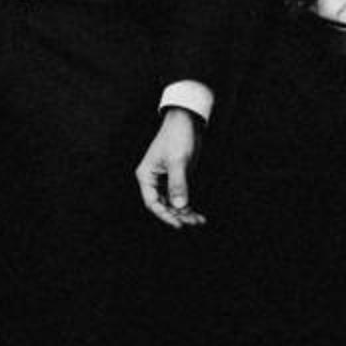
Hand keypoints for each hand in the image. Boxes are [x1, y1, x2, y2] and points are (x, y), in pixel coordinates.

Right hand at [136, 108, 205, 227]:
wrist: (186, 120)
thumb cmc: (177, 137)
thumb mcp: (177, 161)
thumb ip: (178, 184)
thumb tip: (179, 206)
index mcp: (146, 176)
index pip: (152, 202)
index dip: (164, 215)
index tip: (178, 224)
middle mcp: (153, 180)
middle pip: (163, 205)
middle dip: (178, 216)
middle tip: (193, 223)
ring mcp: (165, 180)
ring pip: (172, 203)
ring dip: (185, 213)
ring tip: (199, 221)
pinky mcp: (177, 178)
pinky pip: (180, 197)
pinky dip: (188, 206)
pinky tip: (198, 214)